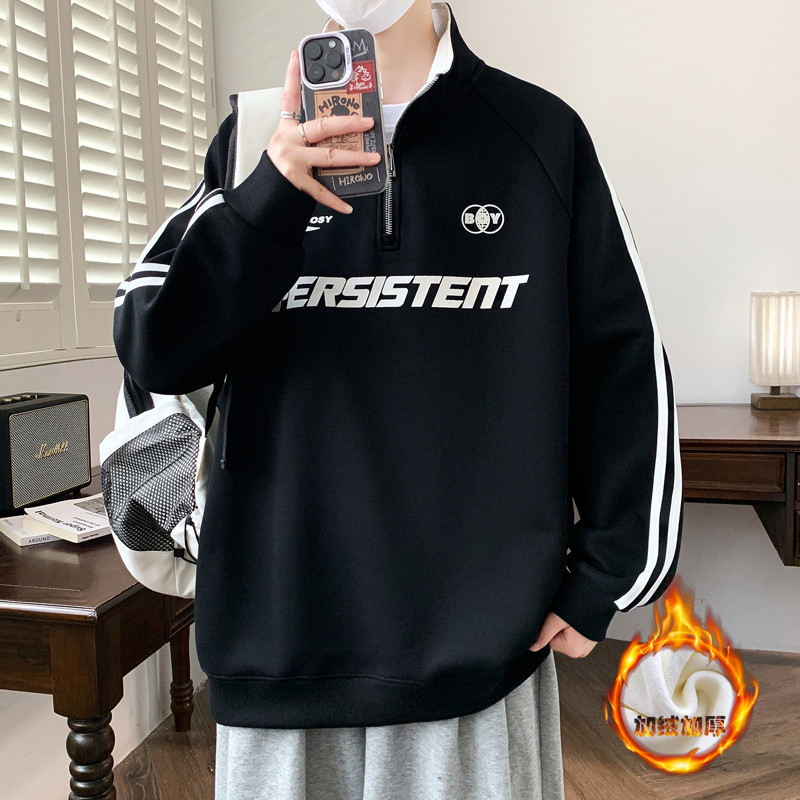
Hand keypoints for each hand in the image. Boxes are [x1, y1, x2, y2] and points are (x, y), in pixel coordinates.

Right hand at [267, 50, 381, 214]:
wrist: (263, 197)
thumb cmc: (279, 172)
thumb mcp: (287, 147)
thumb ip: (308, 137)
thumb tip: (339, 131)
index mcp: (285, 130)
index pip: (288, 97)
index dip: (291, 75)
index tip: (297, 56)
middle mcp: (287, 142)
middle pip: (322, 126)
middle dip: (348, 122)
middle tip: (367, 122)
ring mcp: (291, 161)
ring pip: (329, 155)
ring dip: (354, 157)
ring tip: (372, 157)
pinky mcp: (294, 182)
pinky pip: (321, 191)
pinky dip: (336, 200)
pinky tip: (349, 205)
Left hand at [529, 611, 598, 657]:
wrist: (596, 597)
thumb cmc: (579, 605)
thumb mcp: (555, 619)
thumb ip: (543, 635)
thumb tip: (533, 647)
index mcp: (572, 650)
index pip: (550, 641)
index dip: (551, 628)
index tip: (558, 620)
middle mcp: (581, 652)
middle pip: (558, 641)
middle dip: (560, 628)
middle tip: (566, 619)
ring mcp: (587, 647)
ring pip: (566, 637)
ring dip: (567, 628)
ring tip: (573, 618)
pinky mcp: (590, 640)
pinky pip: (575, 635)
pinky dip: (574, 627)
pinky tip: (578, 619)